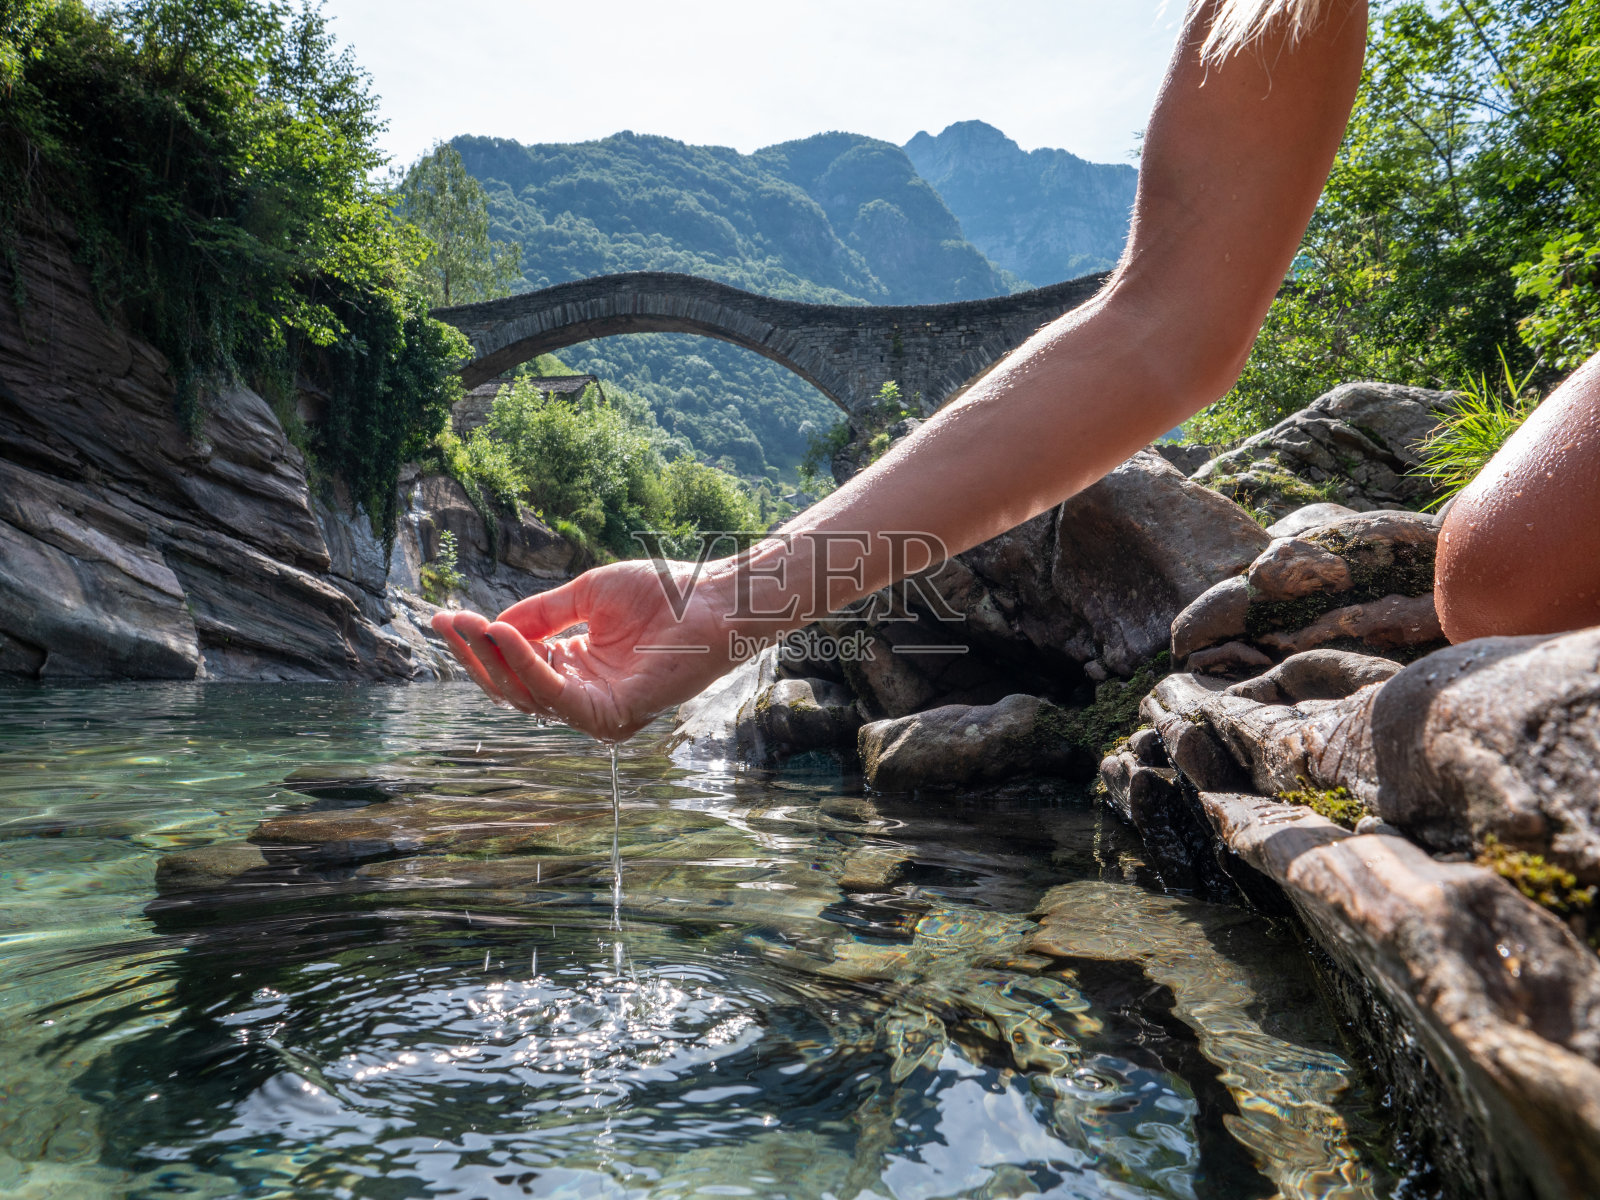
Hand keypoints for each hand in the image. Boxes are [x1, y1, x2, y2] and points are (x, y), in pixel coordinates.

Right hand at [430, 558, 740, 741]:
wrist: (712, 598)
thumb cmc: (663, 594)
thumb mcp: (584, 598)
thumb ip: (539, 616)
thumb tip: (491, 627)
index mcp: (578, 671)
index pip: (517, 669)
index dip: (480, 645)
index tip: (445, 618)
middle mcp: (585, 697)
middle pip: (513, 689)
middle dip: (475, 655)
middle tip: (446, 622)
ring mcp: (599, 711)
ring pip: (527, 696)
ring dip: (493, 659)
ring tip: (472, 625)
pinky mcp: (614, 715)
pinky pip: (555, 696)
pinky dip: (525, 666)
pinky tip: (505, 635)